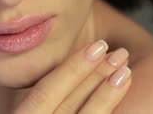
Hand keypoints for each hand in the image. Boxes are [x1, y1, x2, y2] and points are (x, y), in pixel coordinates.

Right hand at [13, 40, 131, 113]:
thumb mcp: (26, 110)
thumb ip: (37, 99)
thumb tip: (66, 68)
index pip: (45, 92)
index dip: (72, 68)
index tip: (97, 45)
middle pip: (68, 105)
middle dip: (96, 75)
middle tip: (120, 53)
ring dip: (107, 96)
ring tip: (126, 73)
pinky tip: (120, 99)